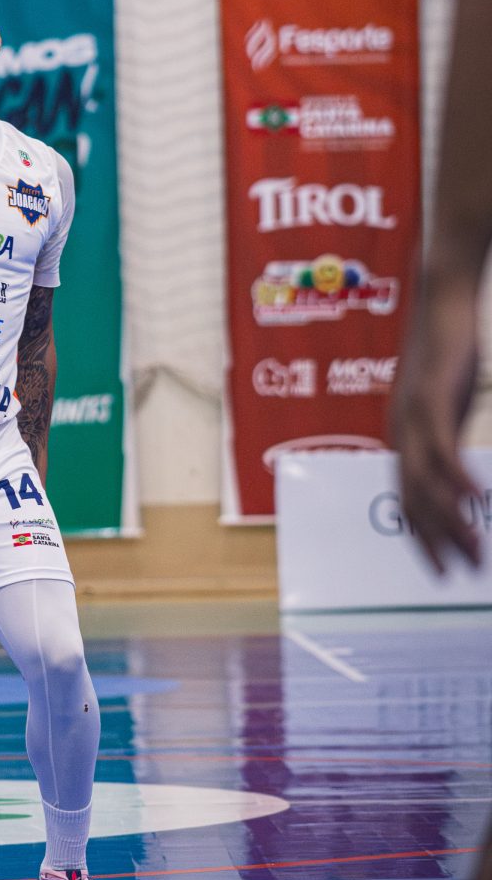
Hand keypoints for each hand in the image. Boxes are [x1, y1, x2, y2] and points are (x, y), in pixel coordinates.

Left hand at [391, 277, 481, 571]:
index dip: (422, 536)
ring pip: (427, 486)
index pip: (407, 499)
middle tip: (463, 574)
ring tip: (477, 552)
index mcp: (404, 437)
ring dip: (452, 523)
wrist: (440, 304)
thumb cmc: (446, 351)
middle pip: (413, 502)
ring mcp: (412, 420)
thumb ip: (445, 433)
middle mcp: (401, 434)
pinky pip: (442, 452)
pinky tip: (478, 501)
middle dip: (437, 543)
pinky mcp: (429, 402)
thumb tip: (452, 464)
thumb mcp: (445, 401)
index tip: (442, 568)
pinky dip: (459, 481)